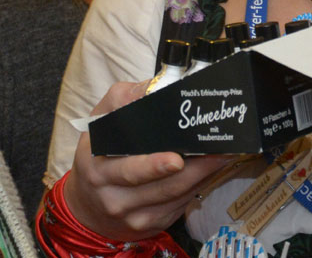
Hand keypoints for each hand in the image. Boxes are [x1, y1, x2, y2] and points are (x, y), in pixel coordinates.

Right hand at [61, 81, 233, 240]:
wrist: (87, 208)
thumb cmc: (98, 156)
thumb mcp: (98, 124)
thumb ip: (121, 100)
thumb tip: (152, 86)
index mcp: (98, 168)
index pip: (128, 168)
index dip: (153, 164)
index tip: (177, 157)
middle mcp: (114, 197)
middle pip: (160, 186)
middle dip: (192, 170)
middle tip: (217, 153)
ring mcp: (133, 215)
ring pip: (175, 196)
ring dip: (203, 175)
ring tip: (223, 155)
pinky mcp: (150, 225)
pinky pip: (179, 206)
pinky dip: (197, 187)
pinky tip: (210, 171)